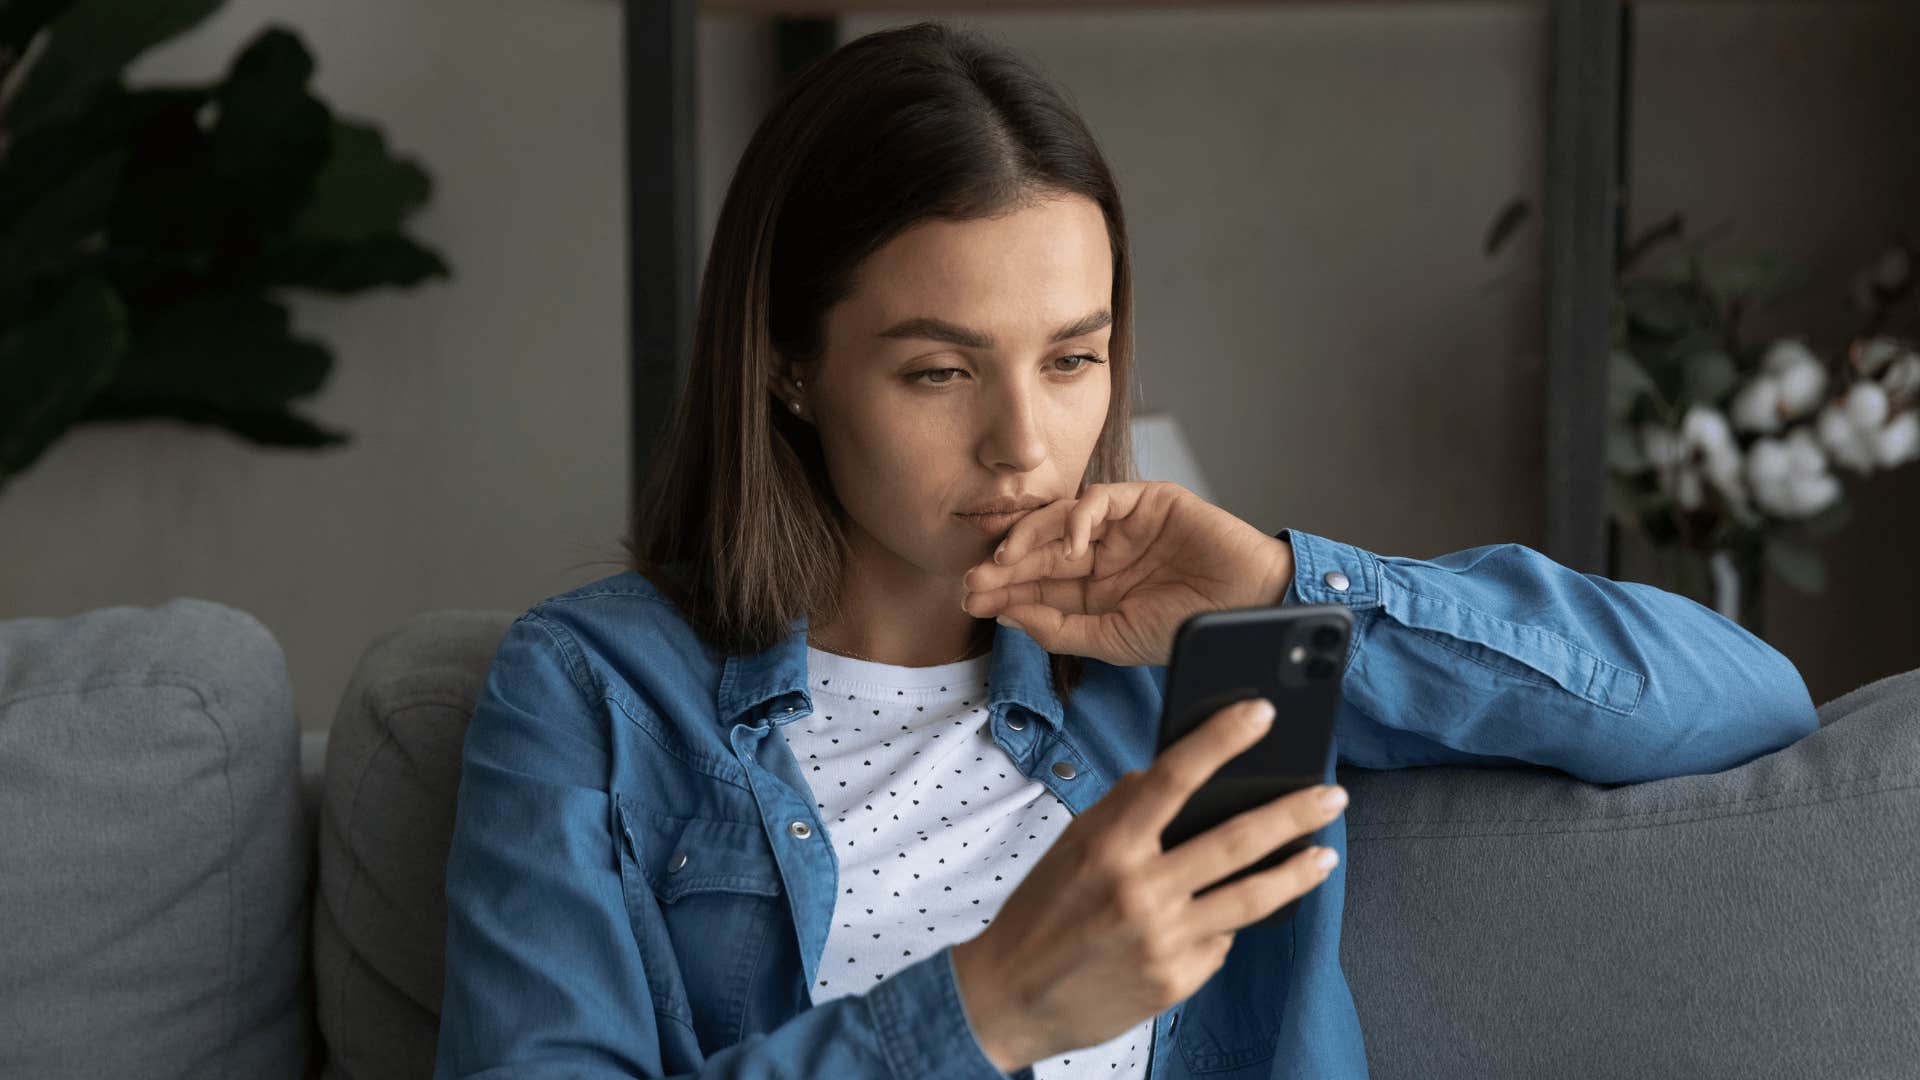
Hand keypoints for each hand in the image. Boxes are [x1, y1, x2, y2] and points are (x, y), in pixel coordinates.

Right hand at [949, 696, 1346, 1072]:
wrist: (1009, 998)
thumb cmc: (1040, 912)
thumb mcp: (1071, 847)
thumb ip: (1120, 808)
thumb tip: (1162, 775)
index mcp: (1109, 845)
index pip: (1174, 776)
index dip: (1221, 739)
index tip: (1261, 713)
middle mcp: (1140, 890)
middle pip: (1236, 839)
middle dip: (1294, 812)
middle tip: (1332, 794)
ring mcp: (1163, 940)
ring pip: (1251, 897)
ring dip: (1296, 871)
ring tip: (1324, 854)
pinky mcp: (1176, 980)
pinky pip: (1219, 939)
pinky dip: (1225, 922)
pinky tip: (1229, 914)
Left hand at [959, 481, 1294, 665]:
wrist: (1250, 610)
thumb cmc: (1189, 629)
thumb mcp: (1113, 639)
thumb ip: (1059, 628)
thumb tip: (1008, 613)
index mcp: (1096, 591)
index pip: (1038, 585)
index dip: (1003, 590)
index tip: (969, 600)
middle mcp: (1105, 555)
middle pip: (1041, 553)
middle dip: (1005, 566)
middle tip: (973, 579)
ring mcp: (1124, 526)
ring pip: (1061, 521)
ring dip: (1029, 538)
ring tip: (1005, 560)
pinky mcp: (1148, 501)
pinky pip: (1101, 499)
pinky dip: (1079, 516)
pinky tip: (1069, 544)